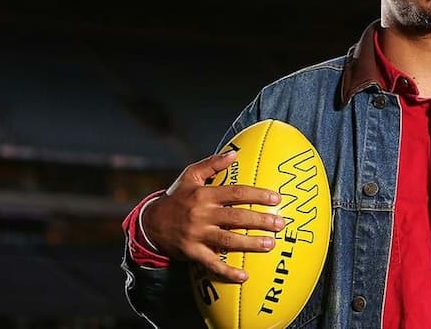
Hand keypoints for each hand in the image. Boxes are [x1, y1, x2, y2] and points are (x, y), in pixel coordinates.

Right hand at [142, 150, 283, 282]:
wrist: (150, 222)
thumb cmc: (176, 197)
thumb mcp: (190, 176)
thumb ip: (212, 164)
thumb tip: (235, 153)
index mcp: (204, 195)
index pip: (236, 193)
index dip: (257, 195)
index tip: (275, 199)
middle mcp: (201, 215)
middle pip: (236, 218)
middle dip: (260, 221)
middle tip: (280, 223)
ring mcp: (197, 235)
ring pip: (228, 240)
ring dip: (251, 244)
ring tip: (270, 244)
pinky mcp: (192, 252)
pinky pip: (212, 263)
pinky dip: (227, 271)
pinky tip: (244, 276)